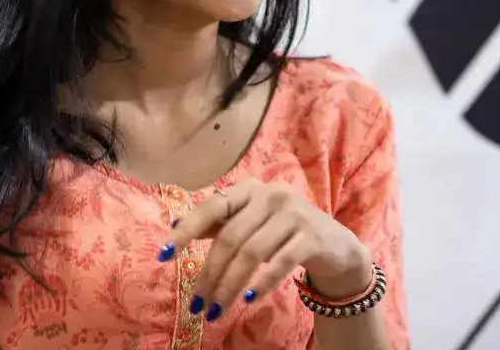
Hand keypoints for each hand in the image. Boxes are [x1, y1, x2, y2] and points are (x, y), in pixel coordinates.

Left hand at [160, 177, 373, 321]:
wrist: (335, 246)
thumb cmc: (284, 233)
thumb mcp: (252, 223)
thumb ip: (220, 223)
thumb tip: (176, 227)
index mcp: (250, 189)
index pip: (212, 207)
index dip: (186, 230)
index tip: (164, 255)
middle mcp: (271, 195)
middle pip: (231, 237)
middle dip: (210, 274)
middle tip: (197, 304)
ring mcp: (294, 214)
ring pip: (252, 253)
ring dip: (229, 286)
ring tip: (216, 311)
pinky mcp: (312, 237)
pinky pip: (280, 263)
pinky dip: (261, 283)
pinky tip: (248, 299)